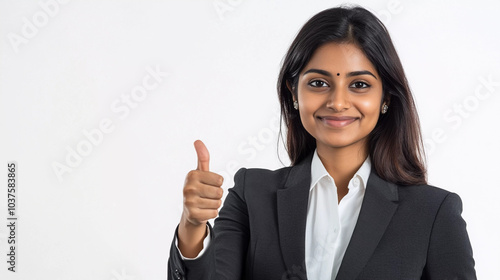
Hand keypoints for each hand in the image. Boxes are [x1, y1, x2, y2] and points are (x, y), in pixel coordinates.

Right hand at [178, 140, 223, 256]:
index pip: (220, 180)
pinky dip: (212, 213)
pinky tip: (204, 211)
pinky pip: (214, 213)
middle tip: (207, 195)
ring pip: (218, 203)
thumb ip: (202, 157)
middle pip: (219, 192)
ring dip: (214, 204)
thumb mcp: (201, 172)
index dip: (217, 183)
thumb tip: (198, 141)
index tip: (208, 184)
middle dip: (217, 195)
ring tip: (205, 203)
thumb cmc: (198, 188)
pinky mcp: (193, 215)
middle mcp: (189, 187)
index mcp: (192, 175)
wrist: (189, 211)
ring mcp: (189, 202)